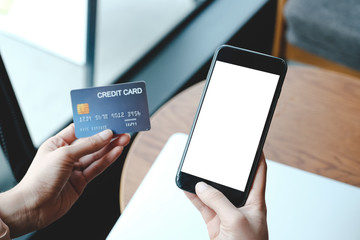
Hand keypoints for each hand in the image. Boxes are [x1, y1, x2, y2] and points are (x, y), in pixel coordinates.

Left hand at [0, 124, 129, 236]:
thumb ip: (88, 145)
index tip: (108, 119)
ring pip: (96, 155)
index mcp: (57, 143)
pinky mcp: (81, 181)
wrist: (33, 207)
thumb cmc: (39, 179)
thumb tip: (105, 135)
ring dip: (111, 147)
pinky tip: (117, 152)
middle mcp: (67, 155)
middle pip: (91, 142)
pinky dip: (107, 160)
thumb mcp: (64, 155)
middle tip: (122, 130)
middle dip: (107, 136)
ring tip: (125, 139)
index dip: (94, 124)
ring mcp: (74, 168)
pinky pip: (97, 168)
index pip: (79, 129)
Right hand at [185, 153, 267, 239]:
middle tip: (215, 155)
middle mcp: (241, 206)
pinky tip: (187, 188)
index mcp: (255, 202)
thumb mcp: (236, 220)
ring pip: (214, 193)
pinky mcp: (215, 223)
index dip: (256, 157)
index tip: (251, 145)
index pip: (258, 173)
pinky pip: (202, 206)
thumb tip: (203, 188)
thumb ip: (219, 201)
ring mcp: (227, 215)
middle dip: (223, 169)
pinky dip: (194, 197)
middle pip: (232, 182)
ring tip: (195, 170)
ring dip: (204, 183)